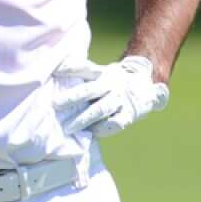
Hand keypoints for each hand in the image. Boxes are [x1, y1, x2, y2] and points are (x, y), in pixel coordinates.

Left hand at [54, 56, 169, 136]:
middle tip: (55, 104)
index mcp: (101, 74)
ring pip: (100, 109)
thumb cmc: (112, 82)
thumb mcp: (100, 73)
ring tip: (68, 127)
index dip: (70, 68)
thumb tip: (55, 70)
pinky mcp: (128, 115)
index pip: (84, 68)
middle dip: (72, 97)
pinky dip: (103, 128)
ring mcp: (119, 100)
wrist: (146, 87)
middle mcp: (110, 85)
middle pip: (89, 90)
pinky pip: (115, 123)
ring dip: (83, 118)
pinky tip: (91, 133)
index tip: (55, 70)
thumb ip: (81, 74)